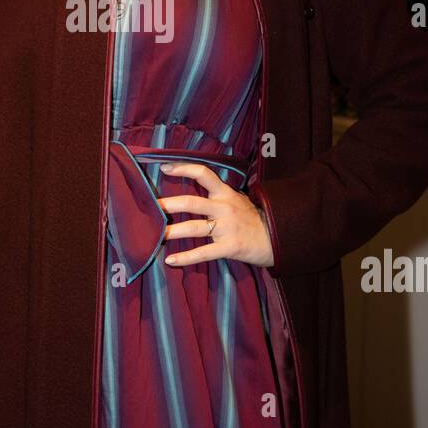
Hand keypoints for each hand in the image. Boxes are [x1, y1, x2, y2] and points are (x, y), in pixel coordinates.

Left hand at [158, 162, 273, 267]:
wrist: (276, 238)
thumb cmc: (252, 219)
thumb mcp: (237, 199)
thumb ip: (217, 195)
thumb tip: (191, 193)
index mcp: (225, 193)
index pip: (203, 173)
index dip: (184, 168)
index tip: (164, 167)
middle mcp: (224, 207)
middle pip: (191, 202)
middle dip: (168, 205)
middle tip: (150, 207)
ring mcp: (226, 228)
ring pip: (194, 228)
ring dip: (172, 232)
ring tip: (154, 236)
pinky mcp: (229, 247)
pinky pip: (203, 253)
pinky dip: (186, 257)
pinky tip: (170, 260)